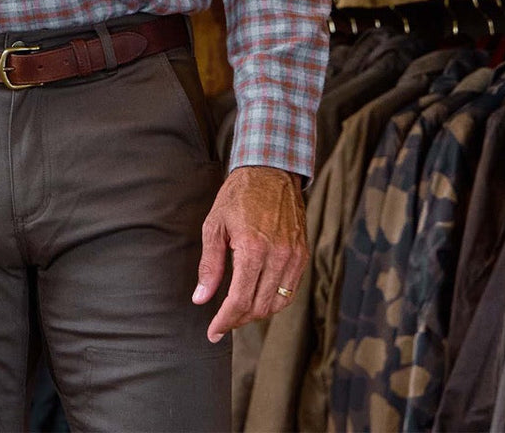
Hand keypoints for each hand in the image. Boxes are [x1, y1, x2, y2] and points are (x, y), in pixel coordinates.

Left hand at [192, 164, 308, 340]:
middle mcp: (278, 257)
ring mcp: (294, 257)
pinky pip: (290, 290)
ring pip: (277, 304)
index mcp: (253, 249)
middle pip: (259, 307)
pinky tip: (258, 297)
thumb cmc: (238, 195)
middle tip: (222, 322)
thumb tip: (201, 298)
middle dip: (238, 320)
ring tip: (238, 312)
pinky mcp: (303, 255)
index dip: (225, 321)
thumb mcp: (214, 225)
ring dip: (257, 314)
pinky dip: (274, 300)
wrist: (270, 171)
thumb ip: (209, 265)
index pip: (240, 301)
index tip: (212, 332)